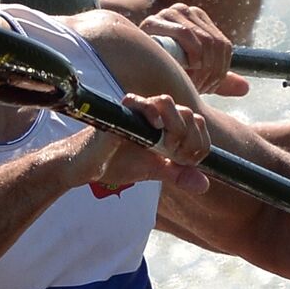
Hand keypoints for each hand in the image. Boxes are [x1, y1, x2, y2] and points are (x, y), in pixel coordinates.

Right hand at [71, 93, 211, 195]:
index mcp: (165, 122)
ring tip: (164, 147)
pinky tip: (156, 129)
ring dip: (175, 128)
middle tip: (174, 157)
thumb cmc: (116, 163)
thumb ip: (177, 174)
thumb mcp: (153, 171)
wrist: (84, 167)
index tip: (185, 162)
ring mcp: (138, 110)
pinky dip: (152, 114)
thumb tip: (204, 185)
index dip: (198, 145)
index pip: (197, 124)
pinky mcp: (121, 113)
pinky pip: (142, 104)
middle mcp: (154, 112)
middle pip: (189, 114)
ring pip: (168, 103)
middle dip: (189, 141)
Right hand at [139, 4, 249, 96]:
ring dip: (202, 66)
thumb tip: (245, 88)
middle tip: (200, 88)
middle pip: (215, 44)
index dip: (221, 70)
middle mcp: (187, 11)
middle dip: (211, 71)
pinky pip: (185, 34)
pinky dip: (191, 53)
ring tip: (192, 82)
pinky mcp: (156, 20)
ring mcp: (171, 12)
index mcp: (199, 20)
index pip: (224, 46)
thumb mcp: (198, 76)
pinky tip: (186, 67)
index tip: (210, 87)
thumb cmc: (166, 71)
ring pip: (204, 40)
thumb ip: (220, 80)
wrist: (132, 66)